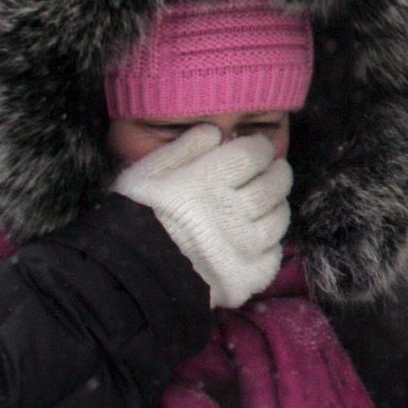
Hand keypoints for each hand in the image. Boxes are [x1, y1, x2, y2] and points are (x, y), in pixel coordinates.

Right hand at [112, 125, 291, 308]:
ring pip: (278, 220)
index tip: (258, 148)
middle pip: (274, 186)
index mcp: (207, 182)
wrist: (128, 275)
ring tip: (267, 202)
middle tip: (274, 170)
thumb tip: (215, 131)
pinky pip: (274, 255)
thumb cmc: (133, 217)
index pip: (253, 155)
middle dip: (278, 174)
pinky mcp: (250, 276)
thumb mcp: (146, 173)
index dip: (260, 148)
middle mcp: (233, 212)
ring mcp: (245, 246)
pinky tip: (257, 238)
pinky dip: (270, 244)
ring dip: (276, 207)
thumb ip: (183, 148)